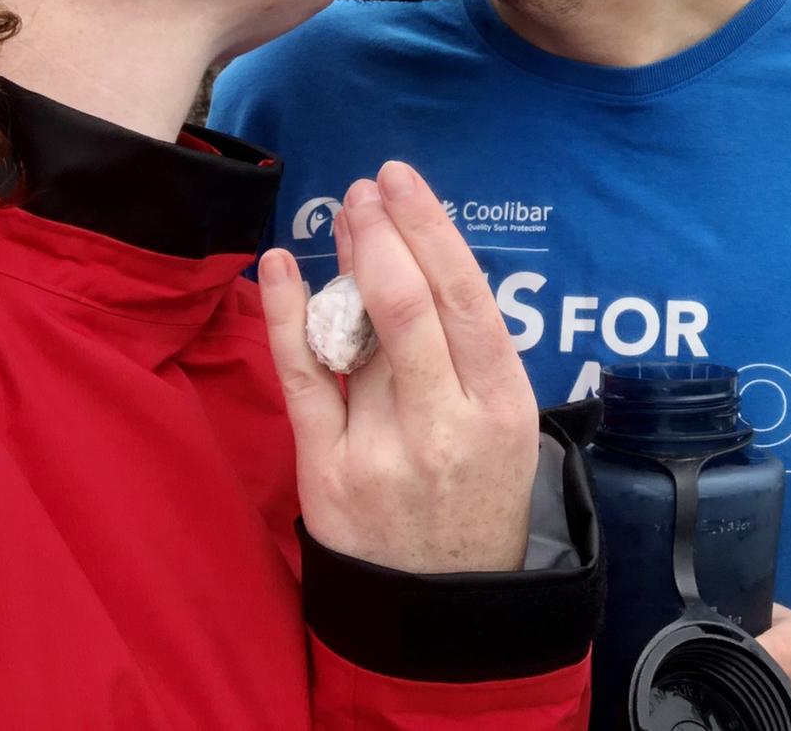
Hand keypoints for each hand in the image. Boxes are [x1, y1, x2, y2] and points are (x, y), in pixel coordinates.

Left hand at [258, 160, 539, 573]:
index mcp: (503, 406)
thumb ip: (469, 354)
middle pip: (409, 305)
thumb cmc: (478, 495)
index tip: (403, 182)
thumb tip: (418, 262)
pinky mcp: (325, 472)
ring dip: (345, 260)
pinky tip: (282, 267)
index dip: (430, 229)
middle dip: (383, 232)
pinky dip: (285, 315)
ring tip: (344, 213)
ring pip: (356, 334)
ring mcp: (381, 450)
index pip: (465, 297)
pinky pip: (301, 378)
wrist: (441, 608)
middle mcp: (446, 424)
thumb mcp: (509, 426)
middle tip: (366, 188)